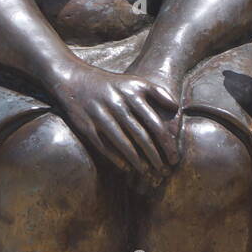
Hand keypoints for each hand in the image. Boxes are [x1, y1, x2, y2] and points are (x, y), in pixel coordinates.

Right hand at [46, 64, 180, 185]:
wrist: (75, 80)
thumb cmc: (113, 85)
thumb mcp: (136, 82)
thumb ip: (158, 92)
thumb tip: (176, 108)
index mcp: (133, 95)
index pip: (155, 124)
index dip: (167, 143)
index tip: (174, 157)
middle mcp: (118, 105)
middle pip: (141, 136)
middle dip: (154, 156)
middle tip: (163, 170)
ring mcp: (101, 115)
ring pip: (123, 143)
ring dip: (136, 160)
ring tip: (146, 171)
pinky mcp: (86, 125)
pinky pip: (103, 146)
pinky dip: (116, 158)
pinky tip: (126, 167)